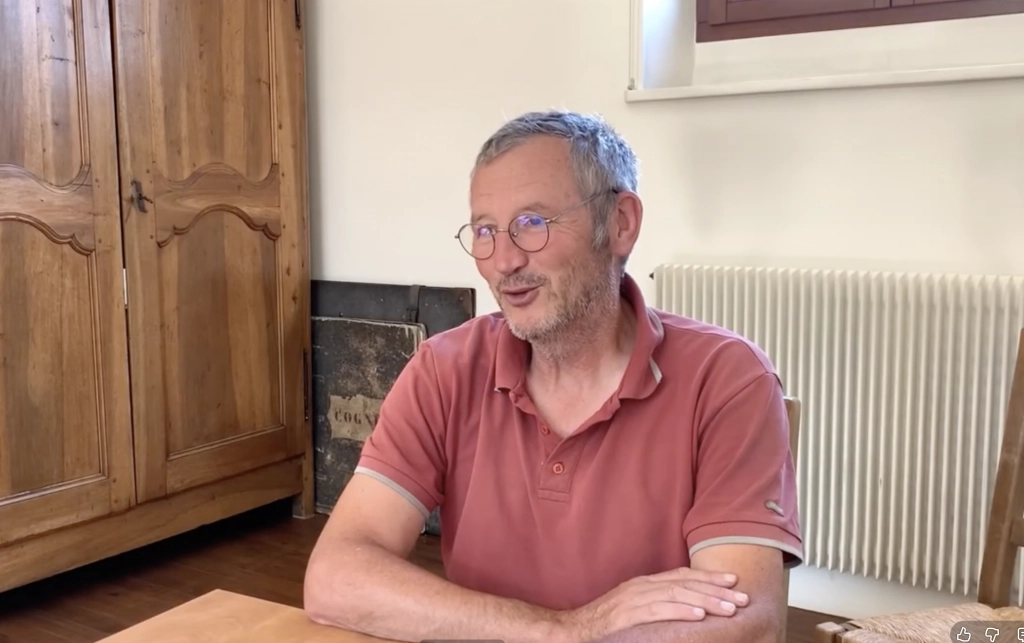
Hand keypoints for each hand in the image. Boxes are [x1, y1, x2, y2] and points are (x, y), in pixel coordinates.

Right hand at [554, 566, 748, 642]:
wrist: (574, 629)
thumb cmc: (605, 622)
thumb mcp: (634, 608)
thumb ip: (656, 604)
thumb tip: (686, 608)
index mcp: (644, 583)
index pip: (682, 576)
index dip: (708, 577)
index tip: (733, 580)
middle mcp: (641, 586)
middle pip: (684, 583)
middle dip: (715, 589)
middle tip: (742, 596)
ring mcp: (633, 599)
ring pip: (676, 595)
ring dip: (706, 601)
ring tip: (729, 608)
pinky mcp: (627, 615)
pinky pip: (658, 611)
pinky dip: (681, 612)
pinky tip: (699, 616)